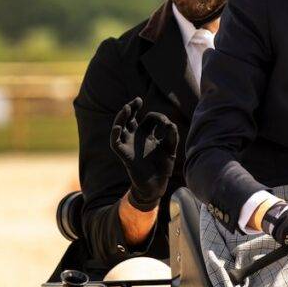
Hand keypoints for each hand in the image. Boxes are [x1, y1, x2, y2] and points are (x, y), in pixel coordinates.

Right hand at [109, 97, 177, 211]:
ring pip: (120, 127)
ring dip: (121, 117)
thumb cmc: (163, 166)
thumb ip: (172, 136)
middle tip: (137, 100)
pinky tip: (119, 127)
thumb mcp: (170, 149)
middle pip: (130, 119)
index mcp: (148, 135)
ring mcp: (129, 145)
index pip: (149, 119)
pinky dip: (115, 134)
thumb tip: (170, 124)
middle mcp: (136, 138)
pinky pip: (115, 143)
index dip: (157, 117)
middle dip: (132, 108)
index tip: (166, 123)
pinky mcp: (125, 154)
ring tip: (127, 107)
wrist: (157, 185)